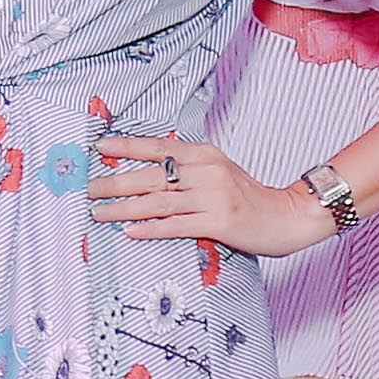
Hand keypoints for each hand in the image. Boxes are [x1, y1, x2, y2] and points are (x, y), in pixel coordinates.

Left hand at [84, 136, 325, 255]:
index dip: (126, 146)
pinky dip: (150, 228)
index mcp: (205, 154)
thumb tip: (148, 170)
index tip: (99, 148)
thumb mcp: (218, 171)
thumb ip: (188, 168)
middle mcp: (208, 171)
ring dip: (124, 207)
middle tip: (89, 189)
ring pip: (158, 201)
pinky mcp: (219, 222)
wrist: (288, 216)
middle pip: (151, 175)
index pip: (158, 147)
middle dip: (115, 182)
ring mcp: (213, 196)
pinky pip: (176, 225)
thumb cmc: (249, 197)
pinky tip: (130, 231)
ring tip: (99, 213)